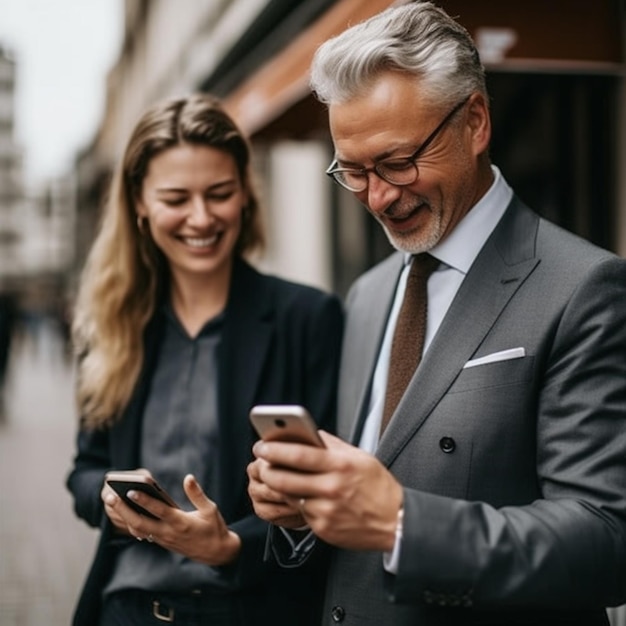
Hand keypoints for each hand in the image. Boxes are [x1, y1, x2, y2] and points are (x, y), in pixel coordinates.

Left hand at [104, 474, 240, 565]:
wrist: (216, 553)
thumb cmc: (214, 528)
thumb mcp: (211, 509)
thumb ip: (197, 494)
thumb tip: (188, 477)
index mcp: (181, 523)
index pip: (159, 511)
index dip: (145, 501)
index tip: (131, 491)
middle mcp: (169, 533)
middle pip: (140, 523)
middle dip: (123, 510)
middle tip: (111, 496)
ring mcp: (164, 539)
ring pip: (138, 530)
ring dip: (124, 516)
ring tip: (113, 501)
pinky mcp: (162, 542)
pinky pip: (142, 533)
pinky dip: (131, 523)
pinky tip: (124, 511)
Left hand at [252, 431, 402, 551]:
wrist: (394, 521)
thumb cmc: (378, 487)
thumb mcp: (359, 457)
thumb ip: (331, 445)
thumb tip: (307, 433)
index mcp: (341, 466)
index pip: (299, 455)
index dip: (275, 450)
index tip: (261, 445)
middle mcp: (332, 488)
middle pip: (284, 478)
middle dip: (267, 469)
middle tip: (261, 462)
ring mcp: (326, 510)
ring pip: (289, 496)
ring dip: (279, 486)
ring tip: (277, 475)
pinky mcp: (323, 528)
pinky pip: (301, 511)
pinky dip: (297, 501)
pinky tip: (302, 495)